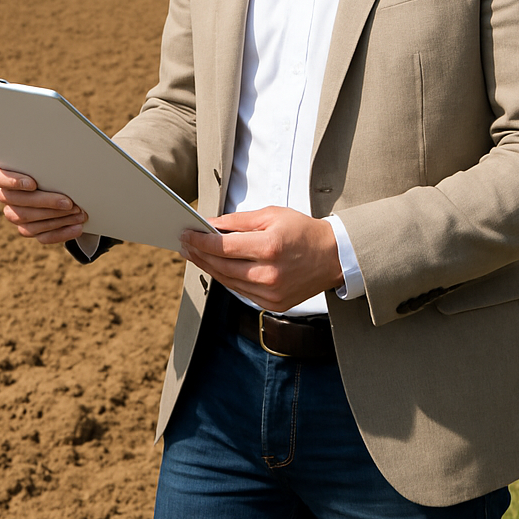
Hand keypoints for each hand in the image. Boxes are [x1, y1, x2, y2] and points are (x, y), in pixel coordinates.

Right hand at [0, 165, 88, 244]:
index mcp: (4, 174)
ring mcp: (15, 215)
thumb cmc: (53, 168)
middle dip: (46, 202)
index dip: (12, 182)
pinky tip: (77, 227)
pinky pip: (42, 236)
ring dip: (57, 218)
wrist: (63, 186)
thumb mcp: (49, 163)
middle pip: (18, 202)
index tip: (33, 184)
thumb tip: (63, 163)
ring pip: (29, 221)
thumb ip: (47, 163)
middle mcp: (6, 196)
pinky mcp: (28, 230)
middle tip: (69, 202)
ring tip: (78, 213)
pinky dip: (62, 232)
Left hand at [178, 207, 342, 312]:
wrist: (334, 257)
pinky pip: (241, 292)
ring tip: (195, 256)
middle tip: (184, 244)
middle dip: (199, 255)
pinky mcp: (274, 304)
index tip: (186, 234)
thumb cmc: (303, 232)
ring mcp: (271, 293)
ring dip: (208, 268)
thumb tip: (210, 224)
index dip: (200, 241)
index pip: (223, 247)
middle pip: (221, 266)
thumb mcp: (272, 215)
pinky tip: (216, 268)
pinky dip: (226, 279)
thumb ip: (238, 221)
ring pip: (228, 281)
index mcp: (269, 247)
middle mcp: (269, 274)